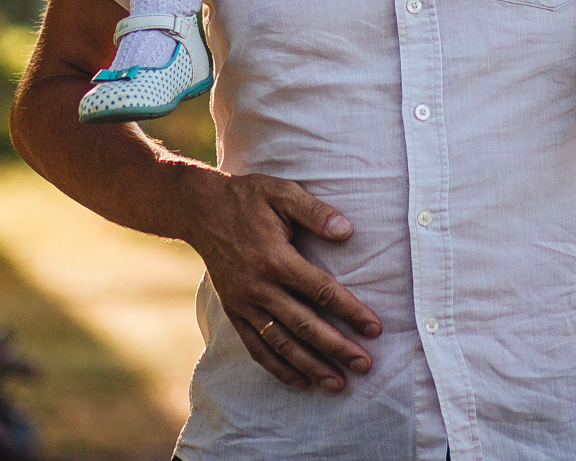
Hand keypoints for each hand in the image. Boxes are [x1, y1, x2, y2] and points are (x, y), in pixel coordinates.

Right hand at [182, 171, 381, 391]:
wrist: (201, 210)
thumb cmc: (248, 198)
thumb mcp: (283, 192)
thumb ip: (315, 212)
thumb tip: (347, 231)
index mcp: (277, 259)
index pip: (322, 292)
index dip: (351, 312)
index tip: (374, 329)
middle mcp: (260, 288)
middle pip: (305, 326)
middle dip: (337, 348)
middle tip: (365, 365)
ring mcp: (245, 304)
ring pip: (282, 344)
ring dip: (311, 366)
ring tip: (338, 383)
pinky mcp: (234, 312)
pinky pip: (256, 347)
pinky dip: (277, 367)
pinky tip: (299, 382)